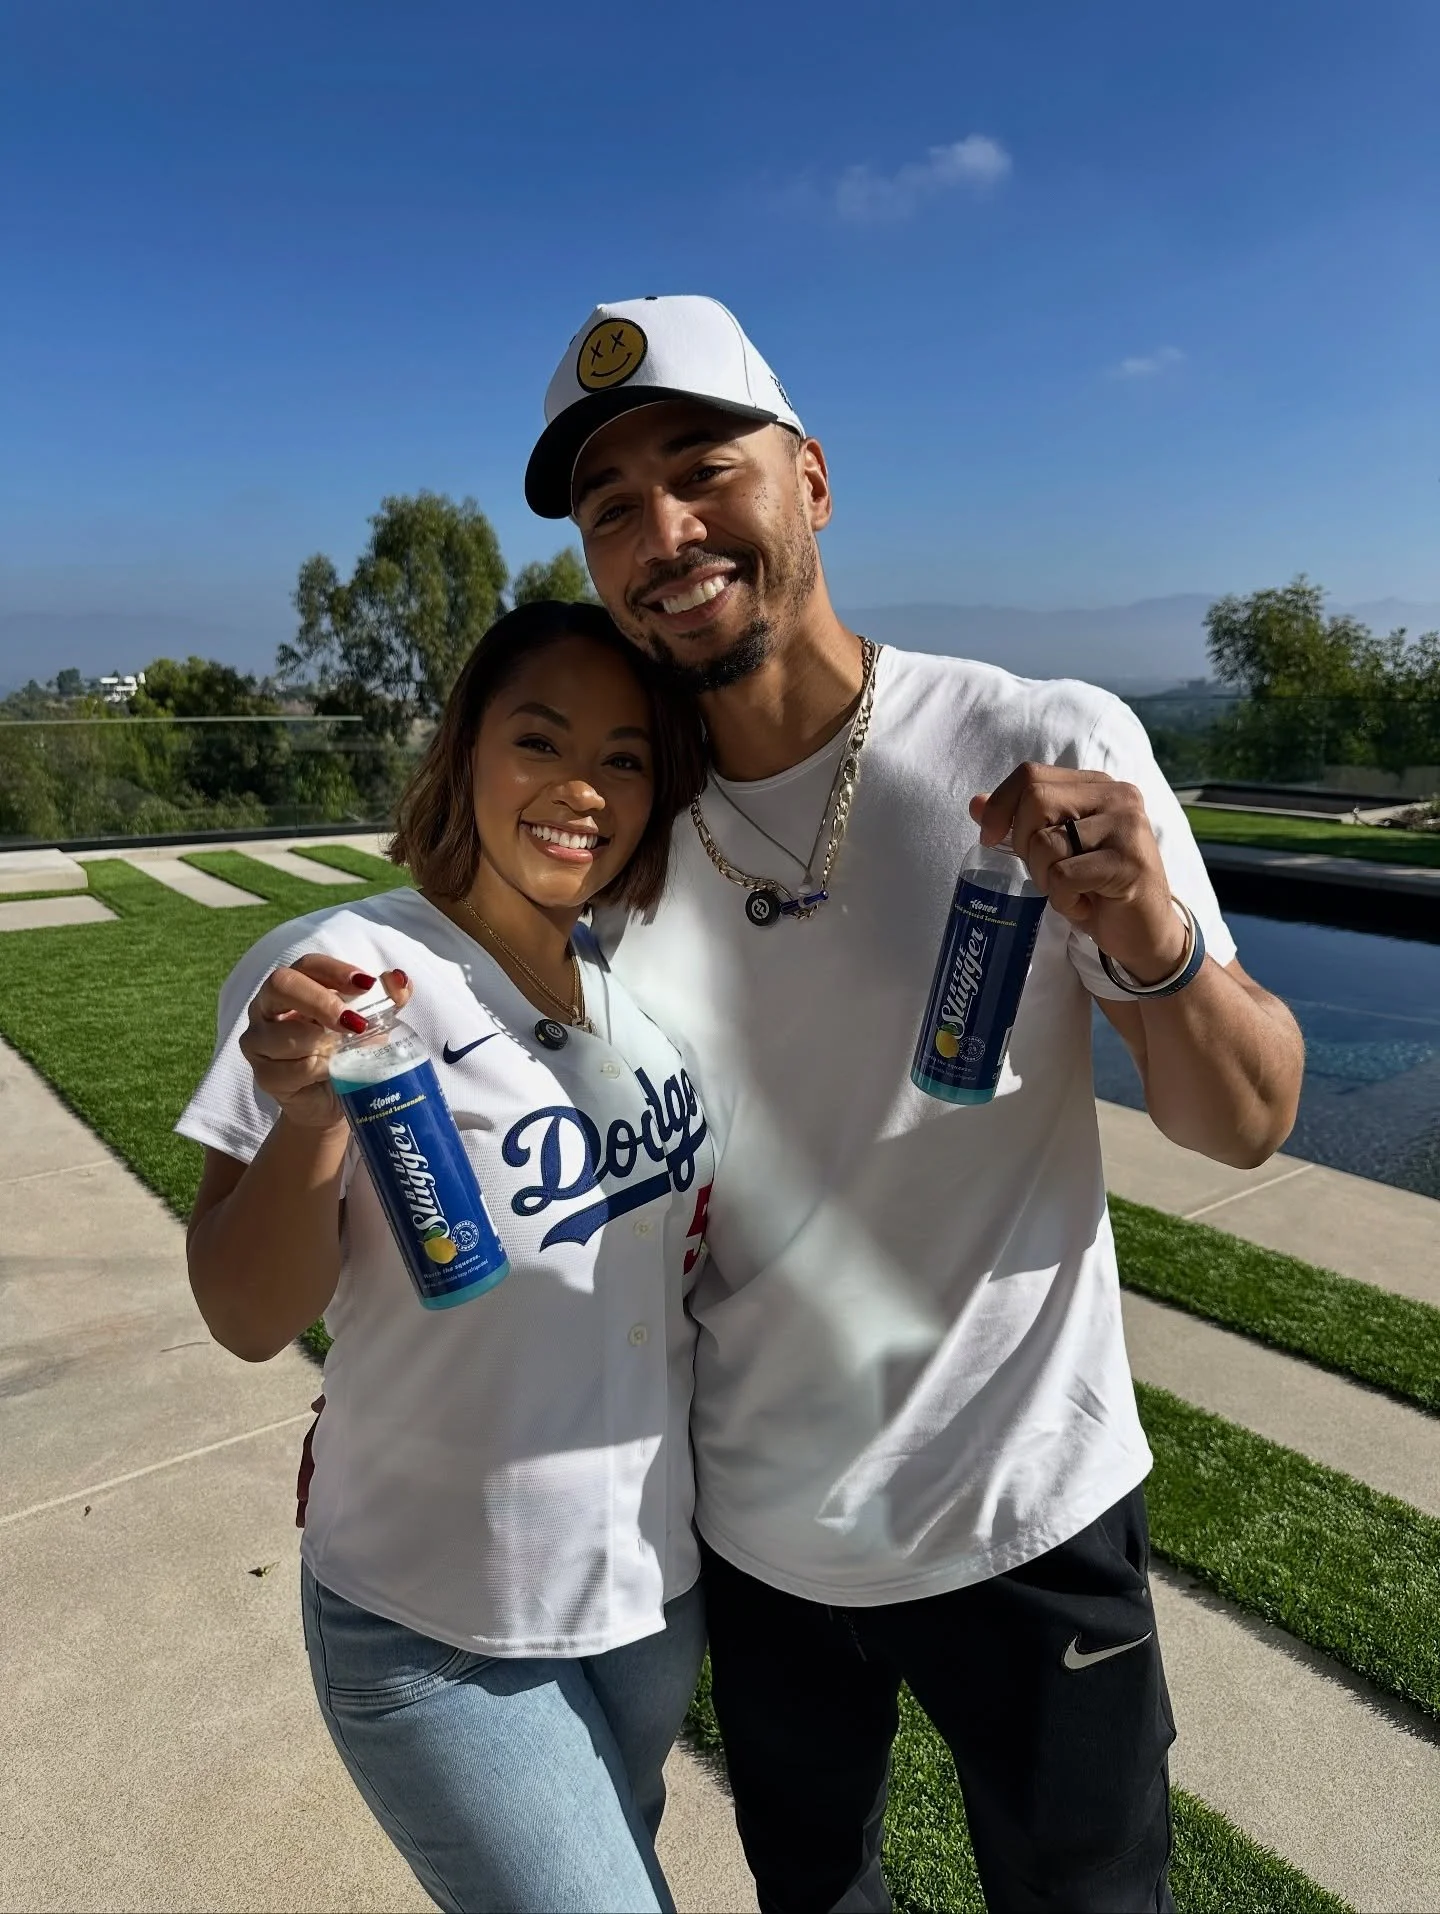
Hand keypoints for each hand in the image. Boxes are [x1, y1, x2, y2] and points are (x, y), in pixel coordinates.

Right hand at [239, 957, 411, 1130]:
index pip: (308, 965)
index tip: (366, 984)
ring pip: (279, 1032)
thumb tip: (400, 979)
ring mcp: (259, 1040)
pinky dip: (315, 1070)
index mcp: (296, 986)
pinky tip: (330, 1073)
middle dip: (320, 1001)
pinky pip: (287, 1068)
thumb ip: (388, 1000)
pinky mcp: (263, 1074)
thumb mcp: (373, 1024)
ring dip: (318, 1041)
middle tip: (353, 1022)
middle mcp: (268, 1007)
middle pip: (281, 985)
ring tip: (343, 1052)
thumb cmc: (348, 1053)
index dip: (335, 971)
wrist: (336, 1101)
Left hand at [969, 766, 1188, 984]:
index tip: (991, 839)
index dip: (1001, 805)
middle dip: (1025, 844)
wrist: (1143, 931)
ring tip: (1071, 890)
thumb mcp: (1055, 850)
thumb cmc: (1096, 887)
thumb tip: (976, 804)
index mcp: (1097, 785)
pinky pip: (1063, 876)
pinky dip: (1063, 899)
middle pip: (1036, 800)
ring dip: (1045, 878)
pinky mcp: (1128, 864)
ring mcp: (1127, 828)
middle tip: (1047, 872)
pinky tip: (1085, 904)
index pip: (1031, 774)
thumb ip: (1021, 822)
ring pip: (1046, 842)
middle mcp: (1117, 796)